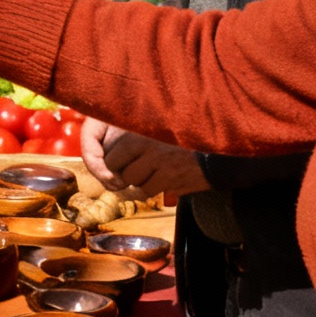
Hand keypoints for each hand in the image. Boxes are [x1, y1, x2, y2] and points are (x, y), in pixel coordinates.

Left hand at [81, 118, 210, 199]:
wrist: (213, 151)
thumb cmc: (179, 138)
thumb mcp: (152, 126)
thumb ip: (126, 135)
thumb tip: (102, 154)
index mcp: (137, 128)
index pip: (105, 153)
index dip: (107, 162)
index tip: (113, 164)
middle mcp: (146, 142)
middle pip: (114, 168)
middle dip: (121, 172)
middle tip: (135, 167)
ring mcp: (158, 161)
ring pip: (130, 181)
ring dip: (137, 180)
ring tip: (152, 169)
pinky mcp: (170, 177)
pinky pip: (146, 191)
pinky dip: (150, 188)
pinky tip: (162, 177)